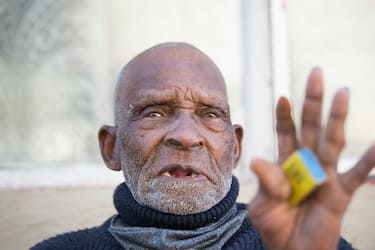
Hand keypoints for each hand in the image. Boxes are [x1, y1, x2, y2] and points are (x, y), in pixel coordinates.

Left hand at [247, 68, 374, 249]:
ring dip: (338, 118)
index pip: (285, 132)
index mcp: (284, 163)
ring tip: (343, 92)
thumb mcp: (263, 205)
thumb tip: (258, 159)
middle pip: (310, 126)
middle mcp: (306, 163)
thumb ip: (266, 182)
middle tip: (315, 73)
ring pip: (333, 140)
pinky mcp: (340, 192)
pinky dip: (370, 160)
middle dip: (312, 101)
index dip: (284, 115)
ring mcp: (325, 174)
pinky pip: (358, 174)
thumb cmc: (275, 226)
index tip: (284, 96)